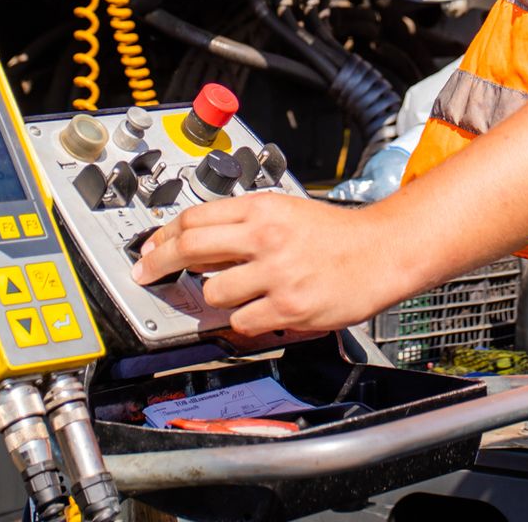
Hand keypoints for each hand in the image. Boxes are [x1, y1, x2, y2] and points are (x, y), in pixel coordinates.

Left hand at [130, 193, 416, 334]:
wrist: (381, 252)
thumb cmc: (334, 234)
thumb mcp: (285, 211)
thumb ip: (242, 223)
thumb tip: (196, 242)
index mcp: (261, 208)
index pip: (194, 217)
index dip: (164, 235)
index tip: (151, 247)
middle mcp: (265, 236)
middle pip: (190, 248)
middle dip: (159, 263)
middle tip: (146, 273)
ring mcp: (276, 273)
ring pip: (213, 291)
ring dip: (216, 296)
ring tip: (237, 292)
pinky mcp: (288, 305)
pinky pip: (242, 320)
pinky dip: (245, 320)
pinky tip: (260, 310)